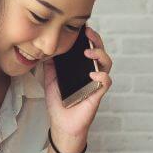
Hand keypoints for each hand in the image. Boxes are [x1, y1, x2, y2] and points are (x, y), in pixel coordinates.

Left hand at [42, 26, 112, 152]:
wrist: (61, 123)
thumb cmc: (59, 103)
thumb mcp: (51, 80)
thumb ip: (50, 65)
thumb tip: (46, 49)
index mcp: (81, 68)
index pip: (89, 48)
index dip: (88, 37)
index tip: (82, 28)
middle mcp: (91, 73)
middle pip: (100, 51)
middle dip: (96, 40)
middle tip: (87, 33)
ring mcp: (96, 83)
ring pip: (107, 63)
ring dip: (99, 54)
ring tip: (88, 52)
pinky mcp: (97, 94)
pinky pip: (106, 81)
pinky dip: (101, 75)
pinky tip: (92, 73)